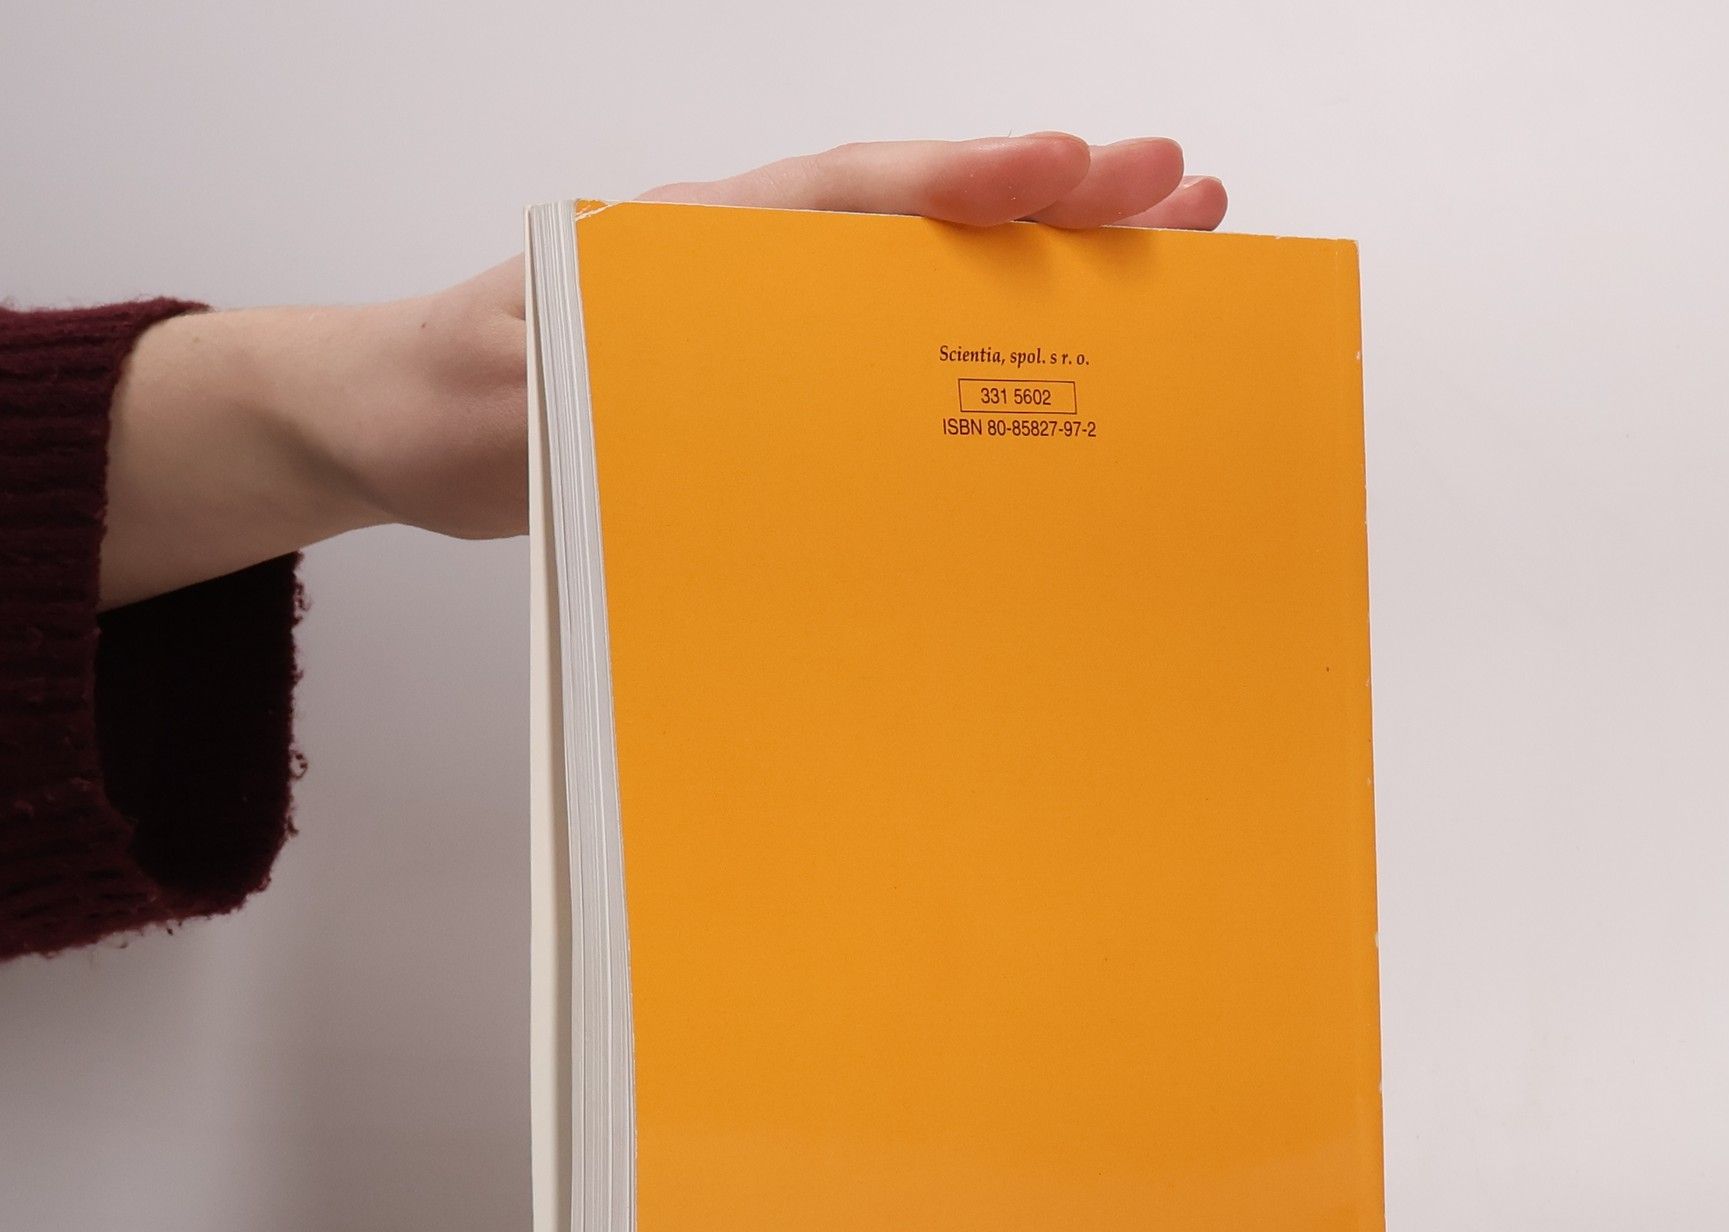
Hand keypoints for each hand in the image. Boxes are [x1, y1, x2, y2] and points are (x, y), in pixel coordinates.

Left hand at [101, 135, 1226, 607]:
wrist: (408, 424)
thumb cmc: (451, 393)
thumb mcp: (508, 392)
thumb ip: (583, 386)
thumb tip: (675, 397)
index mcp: (694, 248)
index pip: (840, 198)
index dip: (950, 188)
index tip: (1054, 175)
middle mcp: (755, 269)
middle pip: (924, 223)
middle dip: (1056, 205)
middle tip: (1186, 198)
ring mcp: (776, 324)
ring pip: (931, 282)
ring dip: (1049, 269)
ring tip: (1169, 257)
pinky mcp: (782, 384)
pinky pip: (901, 357)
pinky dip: (987, 344)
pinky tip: (1060, 359)